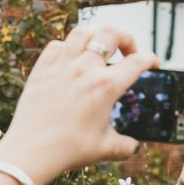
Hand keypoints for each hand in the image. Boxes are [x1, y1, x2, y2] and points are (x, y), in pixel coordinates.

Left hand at [0, 26, 159, 184]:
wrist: (31, 152)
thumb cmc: (68, 150)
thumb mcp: (105, 149)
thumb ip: (124, 145)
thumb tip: (132, 146)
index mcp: (105, 86)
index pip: (137, 62)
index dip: (150, 60)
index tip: (152, 64)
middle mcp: (84, 70)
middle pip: (111, 34)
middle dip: (126, 37)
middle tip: (127, 52)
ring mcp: (60, 67)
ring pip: (82, 32)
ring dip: (96, 35)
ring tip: (99, 47)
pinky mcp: (40, 71)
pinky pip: (55, 46)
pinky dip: (66, 47)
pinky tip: (69, 58)